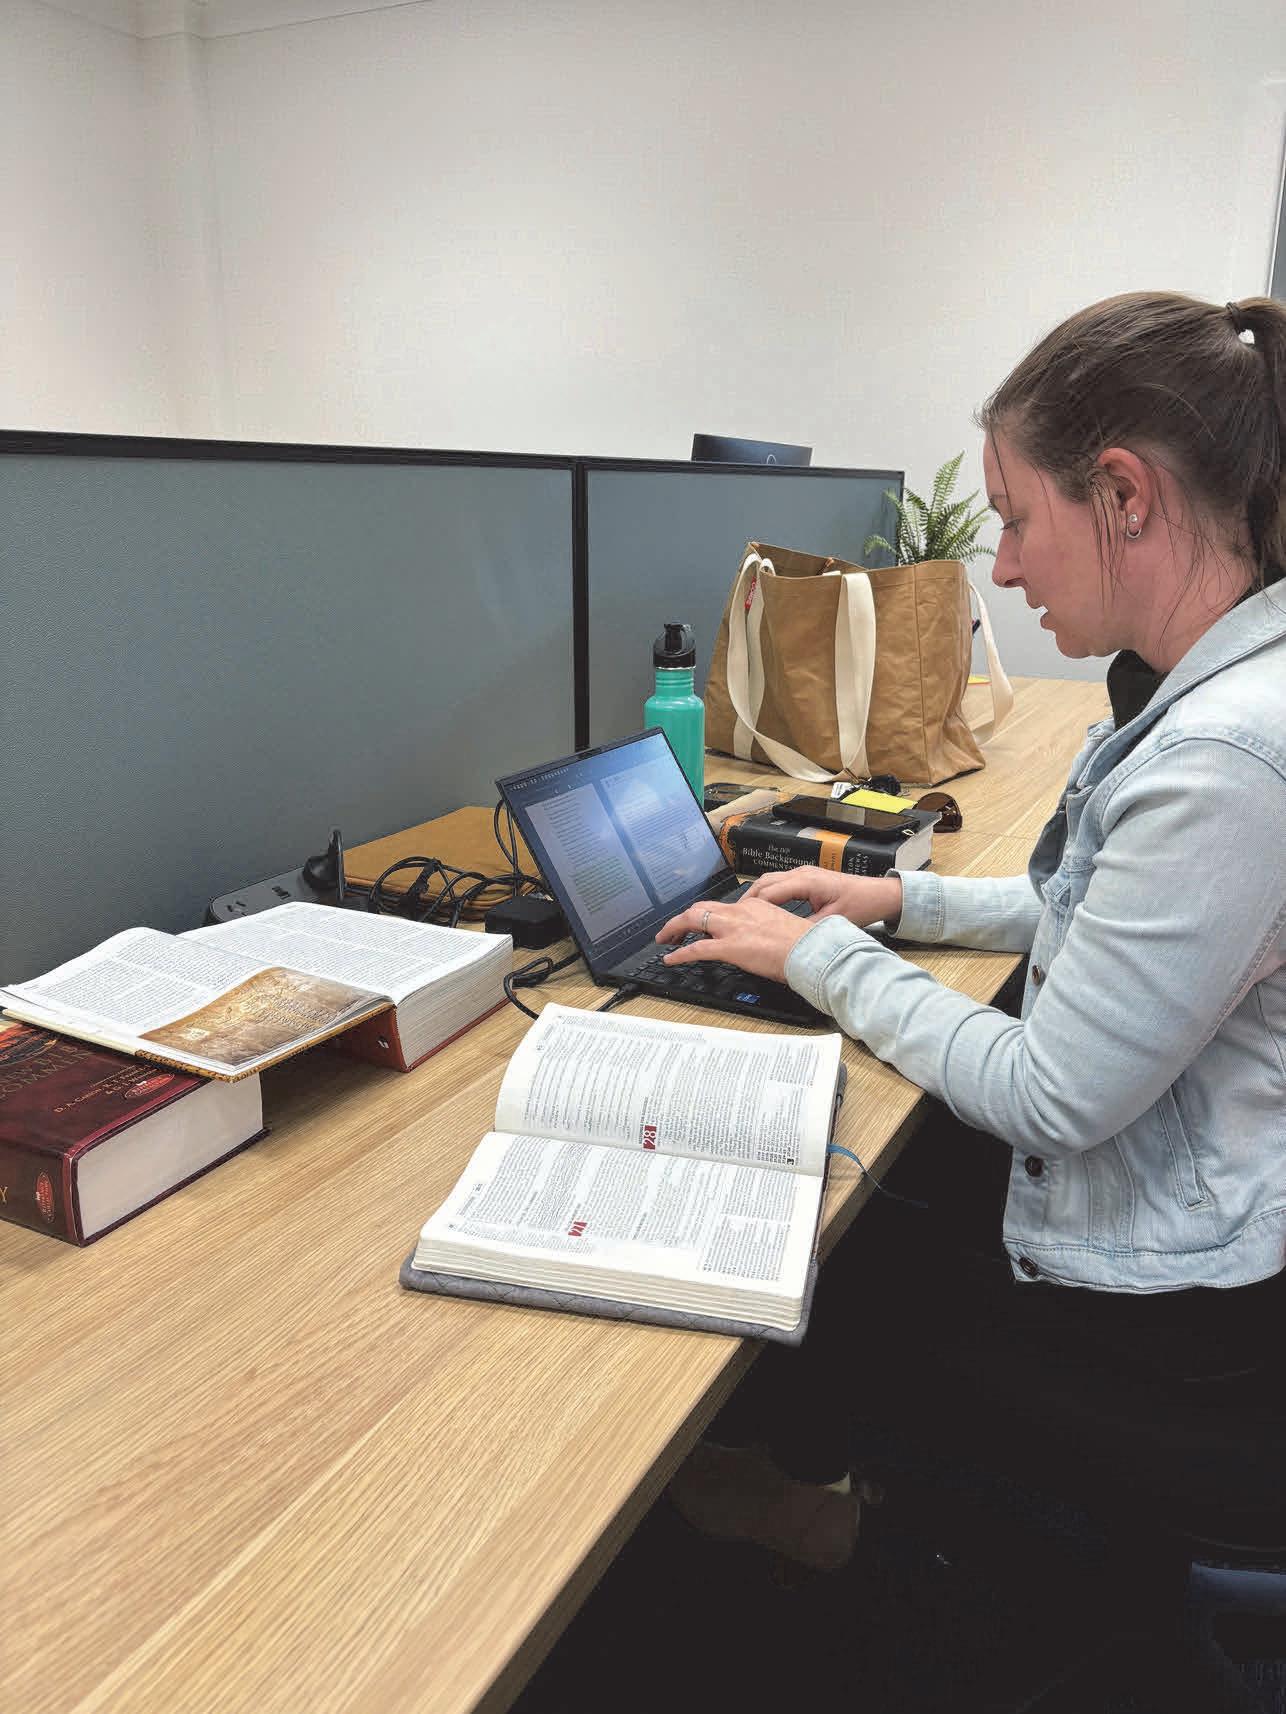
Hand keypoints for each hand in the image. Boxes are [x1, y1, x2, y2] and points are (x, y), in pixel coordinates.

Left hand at [655, 896, 816, 984]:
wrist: (811, 951)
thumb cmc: (804, 945)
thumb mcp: (782, 928)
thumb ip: (766, 929)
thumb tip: (760, 941)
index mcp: (755, 905)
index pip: (723, 907)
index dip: (707, 915)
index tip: (702, 923)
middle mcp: (740, 912)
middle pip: (702, 908)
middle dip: (683, 918)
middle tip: (674, 930)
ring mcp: (733, 928)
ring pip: (693, 920)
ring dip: (675, 929)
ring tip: (665, 939)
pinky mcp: (729, 947)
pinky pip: (696, 949)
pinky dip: (679, 954)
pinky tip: (671, 958)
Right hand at [741, 866, 902, 929]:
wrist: (879, 894)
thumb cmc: (861, 904)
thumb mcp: (832, 923)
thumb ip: (807, 930)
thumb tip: (786, 939)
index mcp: (807, 882)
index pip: (770, 891)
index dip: (752, 906)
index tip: (739, 918)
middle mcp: (802, 873)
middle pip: (764, 882)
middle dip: (747, 899)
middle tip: (733, 916)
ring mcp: (804, 874)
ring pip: (769, 881)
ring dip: (755, 895)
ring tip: (742, 913)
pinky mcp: (807, 879)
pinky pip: (779, 883)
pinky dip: (766, 894)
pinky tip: (762, 907)